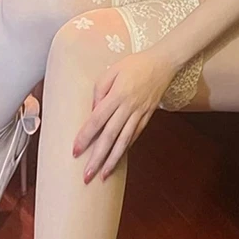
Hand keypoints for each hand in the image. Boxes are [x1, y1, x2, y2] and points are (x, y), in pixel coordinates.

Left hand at [72, 48, 177, 182]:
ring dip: (113, 160)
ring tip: (103, 175)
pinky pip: (135, 135)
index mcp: (117, 94)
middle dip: (98, 158)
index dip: (86, 137)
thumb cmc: (135, 64)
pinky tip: (118, 158)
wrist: (163, 63)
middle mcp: (128, 107)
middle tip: (86, 175)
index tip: (75, 151)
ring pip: (124, 141)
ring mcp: (140, 113)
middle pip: (110, 136)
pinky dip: (126, 148)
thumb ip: (99, 88)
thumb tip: (93, 110)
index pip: (97, 120)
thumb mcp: (113, 69)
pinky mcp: (147, 116)